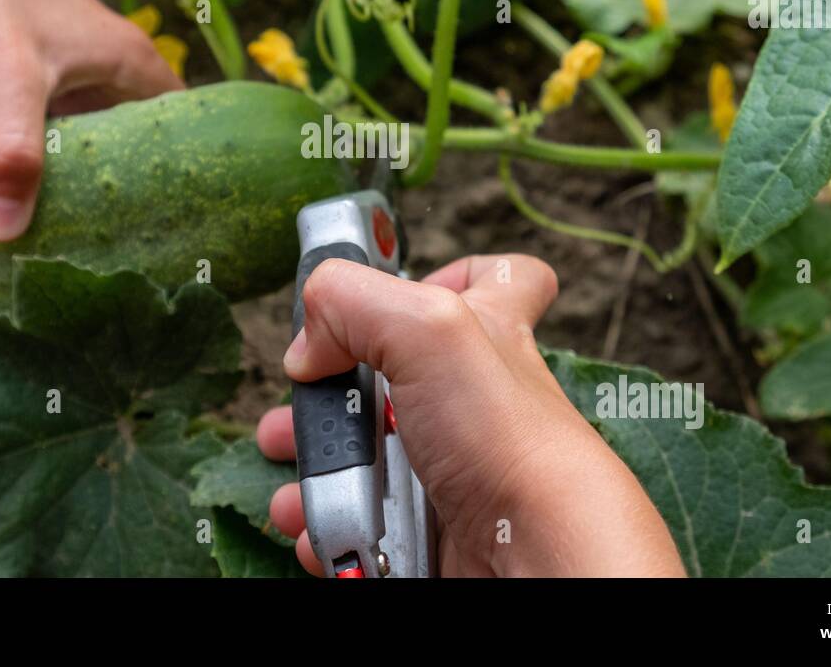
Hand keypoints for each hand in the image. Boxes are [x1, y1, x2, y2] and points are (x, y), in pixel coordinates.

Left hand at [0, 0, 182, 241]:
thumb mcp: (3, 76)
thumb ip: (12, 153)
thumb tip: (3, 232)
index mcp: (127, 59)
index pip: (182, 127)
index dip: (184, 174)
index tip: (174, 229)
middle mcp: (100, 66)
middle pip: (131, 141)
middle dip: (124, 190)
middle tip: (115, 250)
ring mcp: (53, 74)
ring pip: (80, 142)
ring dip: (73, 183)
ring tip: (71, 242)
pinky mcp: (8, 83)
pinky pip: (36, 138)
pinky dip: (32, 169)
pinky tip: (16, 207)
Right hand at [256, 254, 686, 576]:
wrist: (537, 555)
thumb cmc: (512, 441)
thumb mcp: (428, 327)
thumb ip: (353, 302)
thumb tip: (307, 342)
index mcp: (486, 338)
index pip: (500, 283)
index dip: (455, 275)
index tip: (406, 289)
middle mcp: (474, 402)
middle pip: (393, 378)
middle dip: (330, 391)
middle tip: (304, 399)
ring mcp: (454, 470)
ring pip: (367, 457)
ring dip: (317, 461)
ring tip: (292, 463)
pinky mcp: (434, 531)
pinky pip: (365, 525)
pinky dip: (330, 525)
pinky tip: (315, 524)